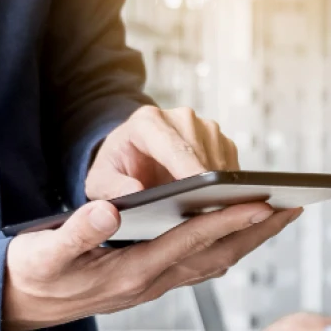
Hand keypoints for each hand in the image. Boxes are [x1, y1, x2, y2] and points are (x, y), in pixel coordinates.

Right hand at [3, 200, 301, 330]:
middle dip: (256, 232)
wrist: (16, 306)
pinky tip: (236, 231)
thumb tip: (111, 209)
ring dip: (247, 240)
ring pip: (213, 262)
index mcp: (129, 274)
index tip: (261, 203)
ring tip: (277, 216)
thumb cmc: (29, 275)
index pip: (190, 242)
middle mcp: (149, 283)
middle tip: (292, 208)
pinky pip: (198, 264)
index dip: (227, 220)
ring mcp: (151, 285)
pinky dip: (224, 246)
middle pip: (216, 256)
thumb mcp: (42, 252)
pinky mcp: (148, 281)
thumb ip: (76, 231)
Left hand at [86, 105, 237, 199]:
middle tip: (203, 213)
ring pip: (220, 157)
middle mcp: (179, 117)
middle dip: (204, 183)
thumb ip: (110, 188)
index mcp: (146, 122)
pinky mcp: (220, 141)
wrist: (132, 158)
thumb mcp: (100, 182)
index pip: (172, 145)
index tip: (199, 189)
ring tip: (204, 211)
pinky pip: (231, 164)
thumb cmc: (117, 170)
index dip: (187, 167)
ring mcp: (203, 127)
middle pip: (201, 150)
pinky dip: (224, 185)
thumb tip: (135, 191)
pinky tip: (212, 202)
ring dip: (216, 186)